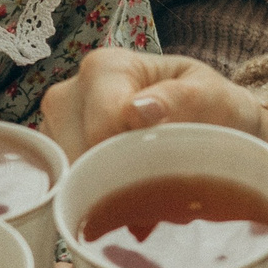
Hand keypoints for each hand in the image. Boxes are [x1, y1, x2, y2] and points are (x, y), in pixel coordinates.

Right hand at [38, 48, 267, 263]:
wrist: (212, 124)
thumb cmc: (212, 105)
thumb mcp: (212, 96)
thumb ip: (179, 99)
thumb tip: (137, 111)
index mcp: (104, 68)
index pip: (101, 129)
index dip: (131, 159)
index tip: (164, 169)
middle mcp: (68, 94)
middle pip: (79, 155)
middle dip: (118, 179)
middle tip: (160, 184)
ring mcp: (56, 128)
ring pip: (67, 177)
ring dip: (106, 192)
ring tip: (146, 188)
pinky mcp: (56, 157)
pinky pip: (65, 188)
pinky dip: (95, 199)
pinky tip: (125, 196)